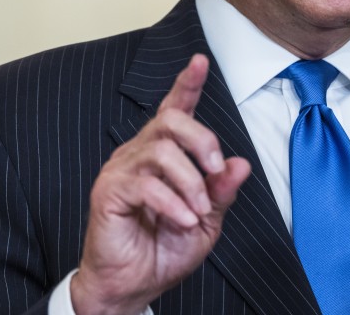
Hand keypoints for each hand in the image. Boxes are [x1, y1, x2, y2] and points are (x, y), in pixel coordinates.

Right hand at [71, 53, 250, 314]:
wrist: (132, 286)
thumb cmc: (164, 250)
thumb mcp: (206, 220)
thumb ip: (221, 191)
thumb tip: (240, 163)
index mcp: (163, 153)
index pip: (175, 108)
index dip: (187, 83)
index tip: (200, 61)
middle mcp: (139, 153)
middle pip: (170, 119)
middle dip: (201, 139)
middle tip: (214, 169)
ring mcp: (121, 170)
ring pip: (161, 150)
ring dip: (190, 181)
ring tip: (196, 211)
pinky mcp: (109, 192)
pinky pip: (145, 183)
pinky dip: (172, 202)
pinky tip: (183, 219)